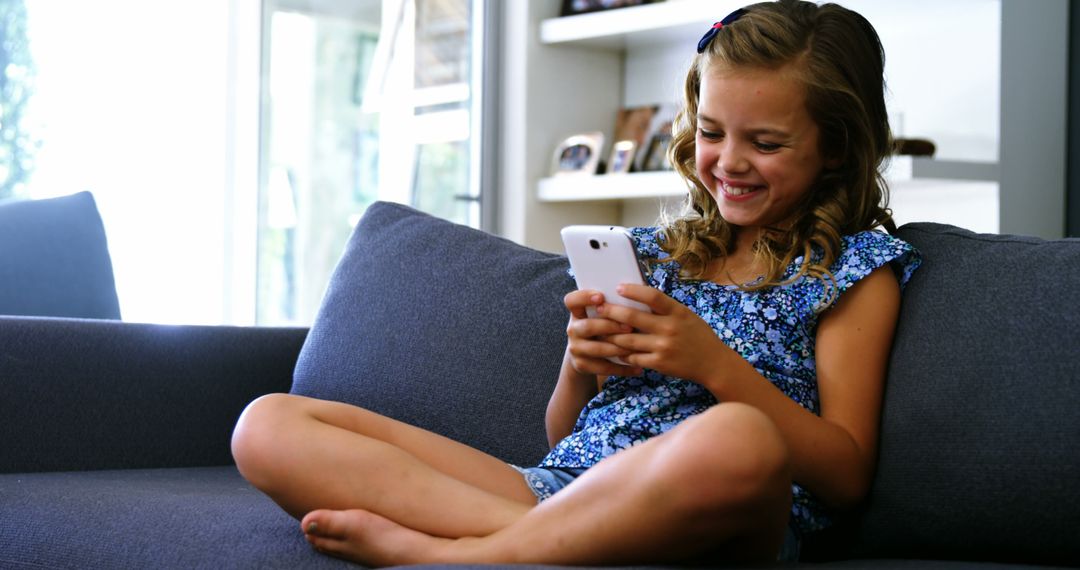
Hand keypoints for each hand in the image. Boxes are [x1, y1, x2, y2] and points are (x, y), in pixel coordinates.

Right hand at [563, 289, 643, 377]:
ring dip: (617, 348)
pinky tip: (638, 368)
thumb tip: (640, 289)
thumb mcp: (603, 316)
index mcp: (578, 312)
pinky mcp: (581, 365)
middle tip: (630, 327)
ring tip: (635, 348)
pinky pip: (603, 367)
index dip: (584, 297)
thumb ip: (614, 305)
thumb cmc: (604, 328)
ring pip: (596, 348)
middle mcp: (573, 329)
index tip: (601, 297)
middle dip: (610, 326)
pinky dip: (622, 368)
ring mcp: (576, 348)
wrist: (587, 356)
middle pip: (587, 326)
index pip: (572, 300)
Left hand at [595, 284, 732, 383]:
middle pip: (633, 318)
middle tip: (599, 308)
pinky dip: (623, 353)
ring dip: (611, 335)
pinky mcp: (659, 364)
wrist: (713, 363)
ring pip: (628, 340)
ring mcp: (663, 347)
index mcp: (678, 312)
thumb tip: (638, 295)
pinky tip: (616, 349)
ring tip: (600, 329)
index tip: (618, 287)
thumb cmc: (697, 335)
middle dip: (612, 312)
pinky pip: (634, 357)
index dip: (633, 290)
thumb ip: (665, 308)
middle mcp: (670, 328)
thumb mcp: (686, 315)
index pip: (652, 296)